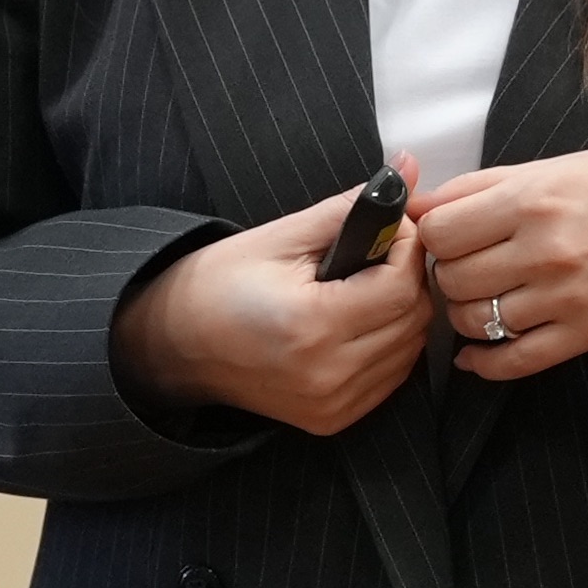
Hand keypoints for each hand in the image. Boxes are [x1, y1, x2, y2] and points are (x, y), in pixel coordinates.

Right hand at [115, 157, 429, 436]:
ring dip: (401, 312)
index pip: (400, 287)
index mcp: (311, 325)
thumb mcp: (281, 235)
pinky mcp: (332, 419)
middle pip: (413, 320)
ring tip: (366, 285)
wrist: (174, 343)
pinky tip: (359, 321)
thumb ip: (349, 207)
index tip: (391, 227)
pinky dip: (389, 345)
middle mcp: (326, 374)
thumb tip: (408, 168)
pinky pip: (390, 377)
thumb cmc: (218, 282)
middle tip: (380, 252)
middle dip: (408, 277)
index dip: (406, 249)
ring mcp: (331, 403)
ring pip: (409, 350)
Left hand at [415, 146, 587, 382]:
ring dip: (468, 314)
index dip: (437, 237)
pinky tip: (475, 355)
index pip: (442, 233)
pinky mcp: (585, 334)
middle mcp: (546, 251)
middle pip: (453, 280)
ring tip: (486, 298)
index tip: (453, 236)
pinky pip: (513, 361)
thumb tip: (415, 208)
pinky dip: (484, 363)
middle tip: (472, 266)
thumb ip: (475, 188)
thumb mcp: (545, 169)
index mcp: (532, 200)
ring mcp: (566, 297)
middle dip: (452, 274)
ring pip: (475, 322)